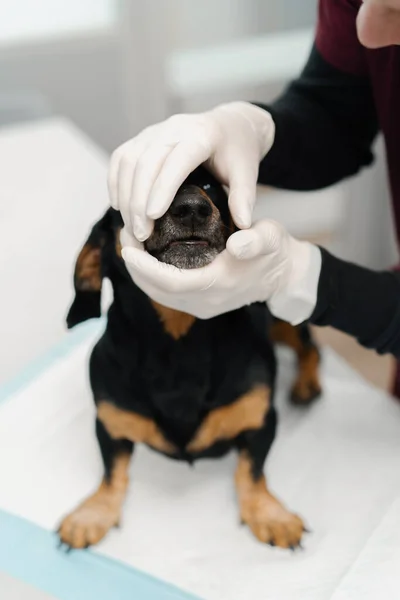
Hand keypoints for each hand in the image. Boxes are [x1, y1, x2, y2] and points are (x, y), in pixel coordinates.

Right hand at [108, 102, 274, 240]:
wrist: (230, 125)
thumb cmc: (238, 152)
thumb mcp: (247, 173)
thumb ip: (244, 198)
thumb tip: (243, 225)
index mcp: (201, 135)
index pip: (177, 160)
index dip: (162, 187)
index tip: (153, 216)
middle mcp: (174, 128)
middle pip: (146, 162)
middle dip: (138, 201)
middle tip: (141, 234)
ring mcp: (154, 131)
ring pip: (128, 160)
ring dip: (125, 196)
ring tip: (132, 228)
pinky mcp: (142, 138)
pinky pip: (121, 158)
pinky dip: (115, 182)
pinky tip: (119, 206)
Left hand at [121, 220, 321, 324]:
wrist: (283, 275)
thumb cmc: (273, 252)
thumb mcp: (268, 238)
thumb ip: (254, 240)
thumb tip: (237, 243)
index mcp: (216, 286)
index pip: (170, 282)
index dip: (146, 267)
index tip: (129, 247)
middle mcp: (205, 302)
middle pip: (158, 291)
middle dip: (136, 267)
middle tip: (125, 236)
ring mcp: (201, 306)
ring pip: (159, 295)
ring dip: (140, 273)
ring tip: (131, 244)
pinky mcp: (200, 304)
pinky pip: (167, 294)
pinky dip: (151, 278)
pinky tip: (146, 257)